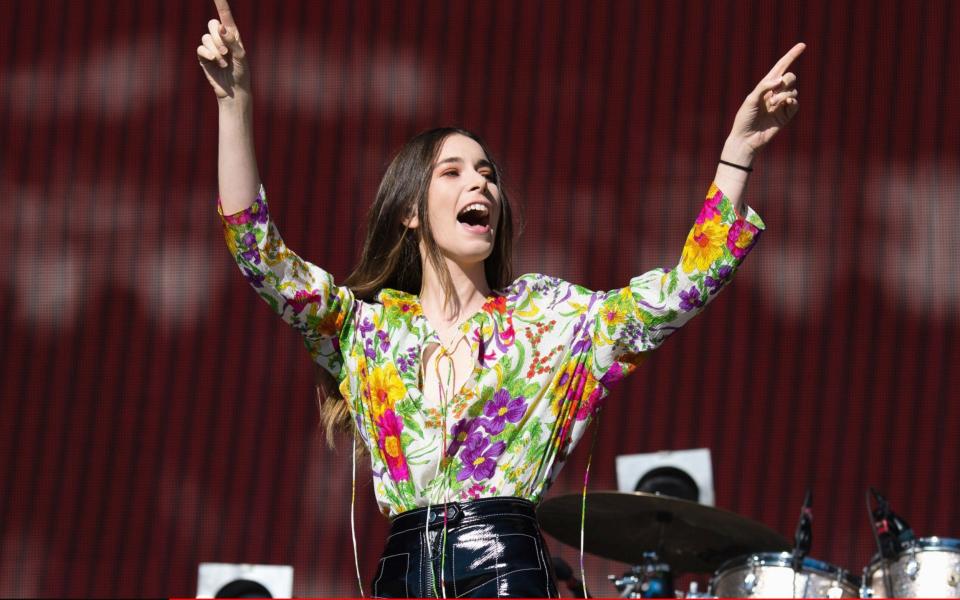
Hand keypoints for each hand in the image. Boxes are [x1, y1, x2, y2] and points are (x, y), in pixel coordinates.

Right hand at [196, 0, 249, 100]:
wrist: (234, 90)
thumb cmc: (242, 73)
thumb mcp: (241, 56)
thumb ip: (232, 42)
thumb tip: (222, 28)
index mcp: (232, 35)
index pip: (225, 15)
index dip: (220, 3)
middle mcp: (220, 38)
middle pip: (212, 24)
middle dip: (218, 37)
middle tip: (226, 52)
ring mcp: (210, 47)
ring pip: (206, 37)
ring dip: (215, 50)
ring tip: (223, 62)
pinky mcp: (203, 57)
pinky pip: (200, 48)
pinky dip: (208, 54)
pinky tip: (216, 62)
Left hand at [724, 43, 804, 161]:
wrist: (747, 139)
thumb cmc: (744, 118)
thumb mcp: (751, 99)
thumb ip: (764, 87)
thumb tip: (780, 79)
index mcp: (765, 86)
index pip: (781, 67)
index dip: (791, 56)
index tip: (802, 45)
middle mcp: (775, 93)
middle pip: (791, 77)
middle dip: (786, 81)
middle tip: (774, 93)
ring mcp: (782, 104)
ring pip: (793, 90)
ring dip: (783, 96)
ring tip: (772, 106)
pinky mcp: (786, 115)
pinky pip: (796, 103)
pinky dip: (791, 102)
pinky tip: (783, 107)